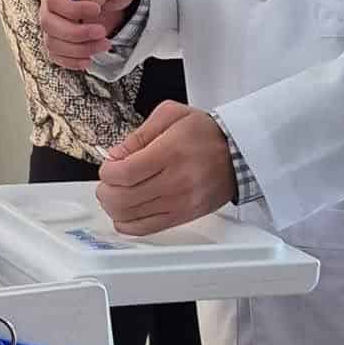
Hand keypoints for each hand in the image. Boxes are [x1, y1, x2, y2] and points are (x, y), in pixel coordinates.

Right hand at [39, 0, 140, 69]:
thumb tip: (84, 0)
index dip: (73, 10)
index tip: (97, 10)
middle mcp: (52, 2)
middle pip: (48, 23)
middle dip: (76, 33)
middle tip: (101, 32)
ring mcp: (55, 21)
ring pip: (52, 42)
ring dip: (79, 49)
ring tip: (104, 44)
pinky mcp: (62, 39)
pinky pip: (57, 55)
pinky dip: (73, 61)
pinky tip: (89, 58)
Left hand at [97, 102, 234, 235]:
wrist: (238, 154)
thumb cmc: (206, 133)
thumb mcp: (171, 115)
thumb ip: (139, 134)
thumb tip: (115, 155)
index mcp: (170, 153)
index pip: (125, 173)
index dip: (107, 172)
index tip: (108, 166)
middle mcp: (175, 181)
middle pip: (123, 198)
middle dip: (105, 190)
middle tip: (107, 182)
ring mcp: (180, 203)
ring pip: (131, 216)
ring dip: (113, 207)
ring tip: (115, 194)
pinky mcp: (183, 216)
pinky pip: (146, 229)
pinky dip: (127, 224)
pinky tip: (124, 213)